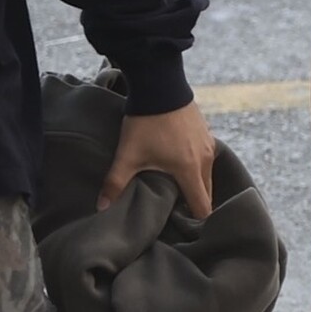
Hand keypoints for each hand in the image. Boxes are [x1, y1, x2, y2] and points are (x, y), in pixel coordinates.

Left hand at [98, 102, 216, 217]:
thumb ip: (115, 183)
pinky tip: (181, 162)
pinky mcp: (207, 133)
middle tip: (178, 211)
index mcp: (189, 170)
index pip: (202, 206)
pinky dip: (197, 166)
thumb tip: (101, 207)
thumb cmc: (146, 122)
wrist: (160, 84)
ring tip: (178, 187)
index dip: (196, 220)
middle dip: (195, 204)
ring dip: (197, 184)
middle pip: (207, 193)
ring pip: (208, 175)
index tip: (185, 227)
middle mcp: (205, 160)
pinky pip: (206, 158)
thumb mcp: (128, 154)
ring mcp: (209, 145)